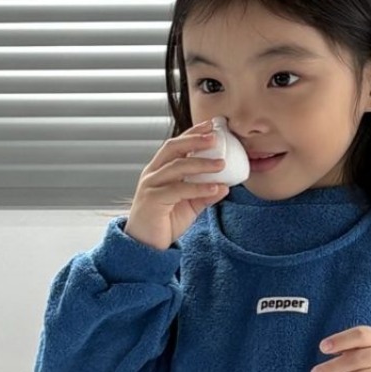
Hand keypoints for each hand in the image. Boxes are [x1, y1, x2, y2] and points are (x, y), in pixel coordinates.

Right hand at [123, 119, 228, 250]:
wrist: (145, 246)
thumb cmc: (164, 221)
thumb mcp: (189, 205)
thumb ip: (204, 194)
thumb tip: (225, 186)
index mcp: (160, 170)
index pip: (176, 145)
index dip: (193, 133)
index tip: (212, 126)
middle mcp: (153, 173)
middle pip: (173, 148)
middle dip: (195, 139)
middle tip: (216, 137)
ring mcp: (151, 186)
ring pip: (177, 167)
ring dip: (201, 163)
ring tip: (222, 164)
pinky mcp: (153, 200)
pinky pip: (178, 190)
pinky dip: (199, 187)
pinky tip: (215, 187)